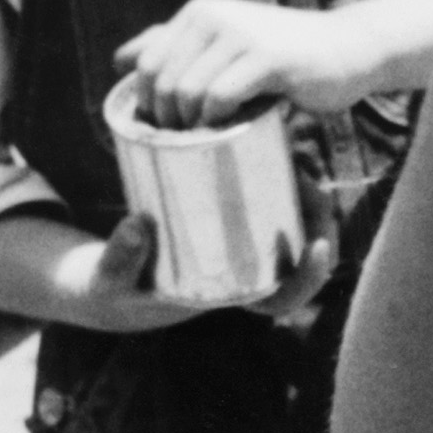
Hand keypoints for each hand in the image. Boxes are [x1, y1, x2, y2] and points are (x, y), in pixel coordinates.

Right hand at [0, 173, 335, 335]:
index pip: (286, 297)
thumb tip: (137, 225)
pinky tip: (275, 135)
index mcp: (236, 297)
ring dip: (302, 184)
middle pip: (304, 247)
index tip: (320, 247)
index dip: (311, 277)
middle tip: (306, 176)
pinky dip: (278, 167)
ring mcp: (249, 241)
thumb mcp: (112, 282)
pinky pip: (273, 193)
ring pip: (295, 217)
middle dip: (316, 213)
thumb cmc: (119, 287)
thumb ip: (120, 260)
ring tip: (291, 147)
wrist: (115, 275)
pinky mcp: (236, 213)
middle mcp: (251, 270)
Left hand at [115, 0, 403, 128]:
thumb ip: (176, 46)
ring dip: (191, 123)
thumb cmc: (285, 56)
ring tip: (208, 135)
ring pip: (186, 91)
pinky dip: (217, 119)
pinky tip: (230, 125)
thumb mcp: (226, 45)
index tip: (164, 125)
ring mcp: (239, 35)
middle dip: (165, 118)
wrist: (347, 49)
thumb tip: (119, 59)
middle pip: (161, 80)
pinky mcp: (266, 59)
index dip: (145, 100)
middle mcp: (212, 16)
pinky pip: (220, 96)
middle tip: (186, 138)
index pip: (146, 61)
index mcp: (198, 13)